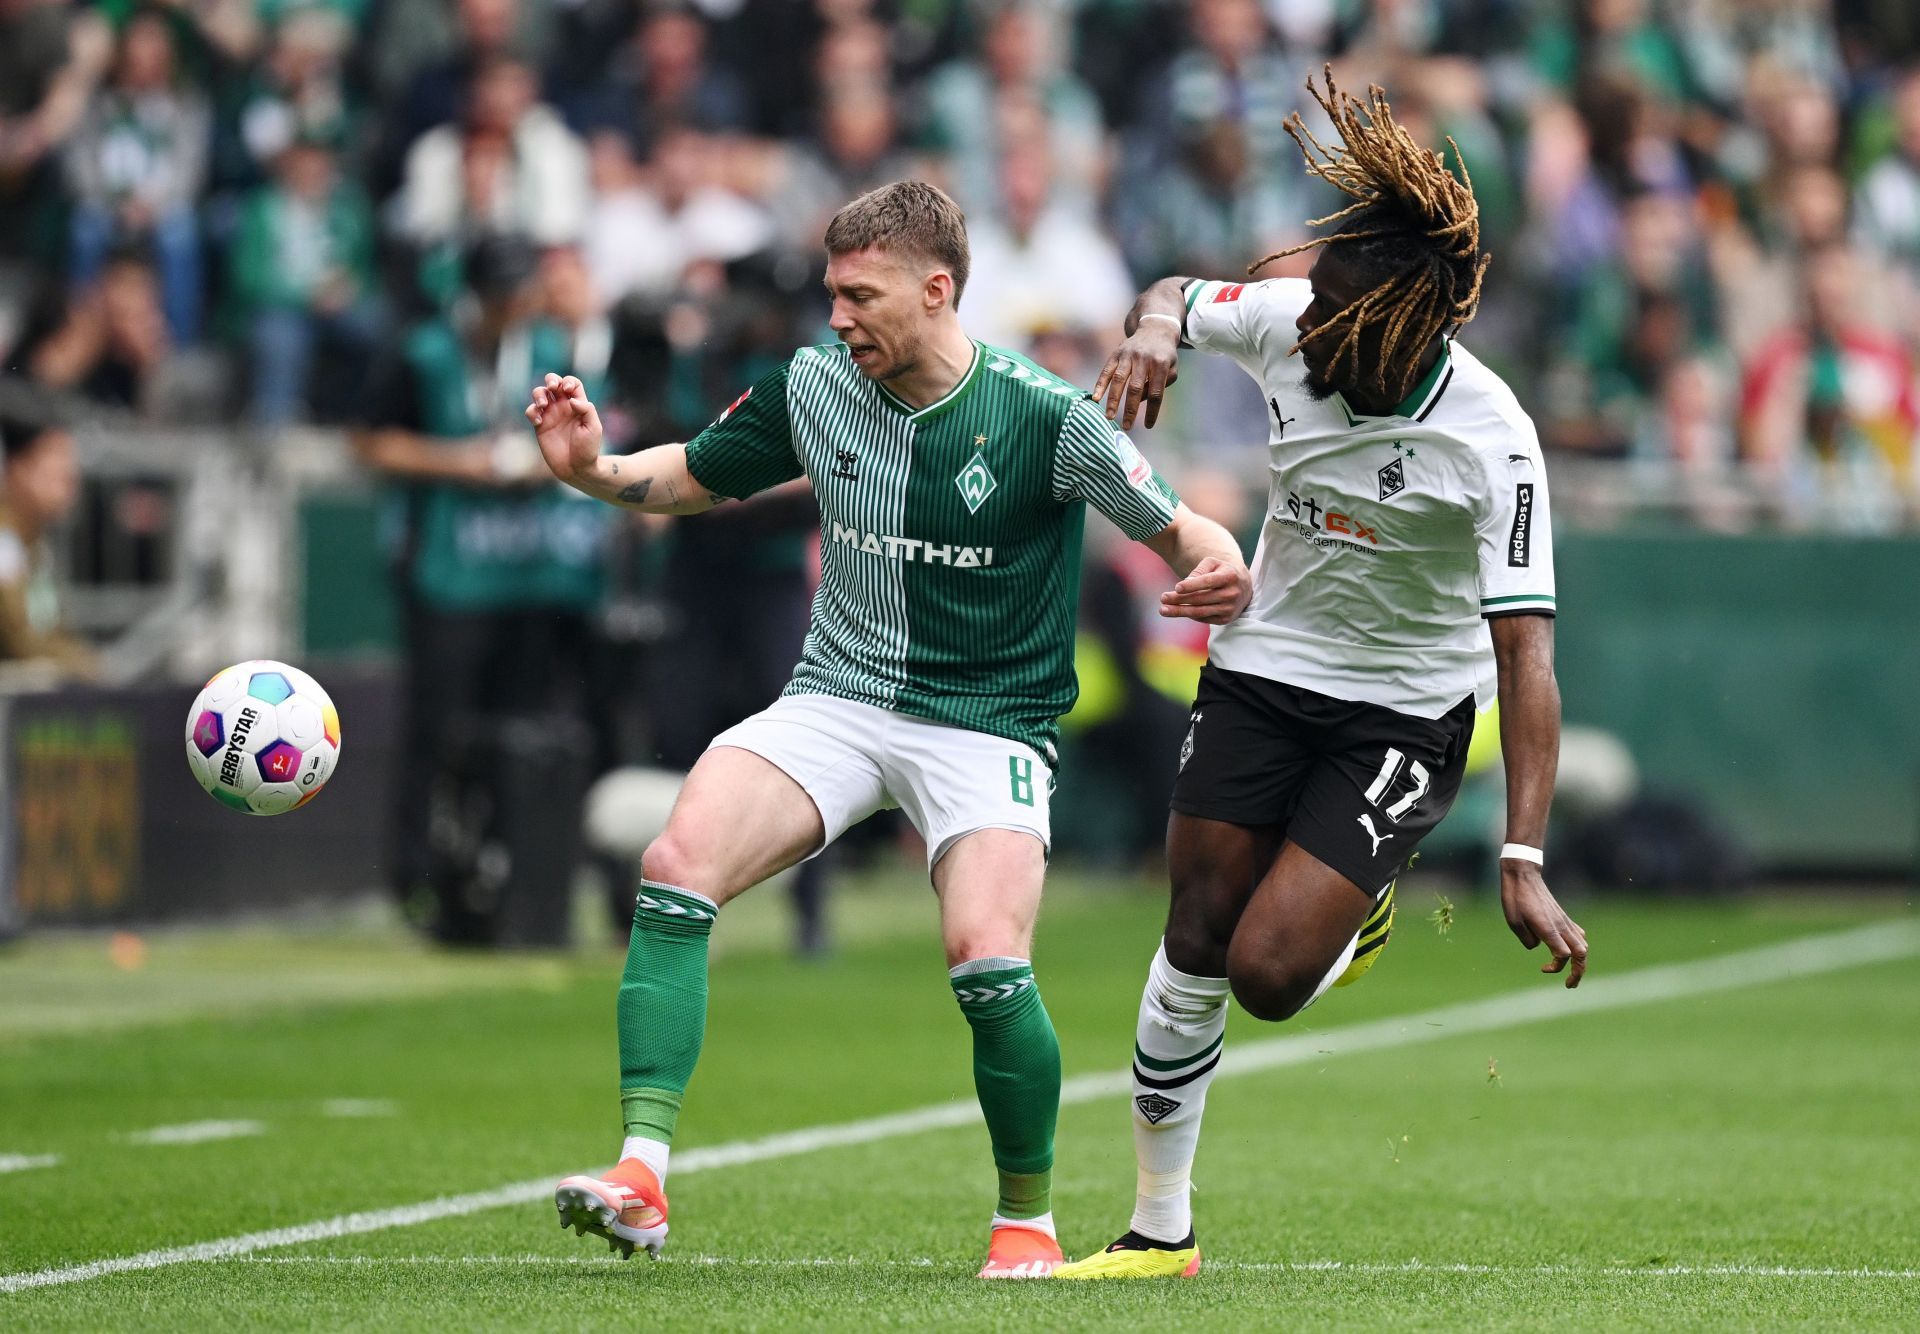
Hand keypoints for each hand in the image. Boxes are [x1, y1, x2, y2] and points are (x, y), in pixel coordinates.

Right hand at [525, 373, 603, 485]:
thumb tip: (571, 399)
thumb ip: (586, 409)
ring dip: (538, 394)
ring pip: (539, 394)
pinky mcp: (540, 426)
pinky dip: (532, 411)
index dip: (568, 382)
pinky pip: (531, 411)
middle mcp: (563, 407)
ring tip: (543, 405)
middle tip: (552, 388)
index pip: (572, 383)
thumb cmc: (588, 449)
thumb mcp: (594, 427)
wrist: (577, 468)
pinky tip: (538, 421)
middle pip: (553, 383)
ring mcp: (550, 415)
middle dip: (551, 379)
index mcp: (578, 405)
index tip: (568, 391)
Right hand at [1092, 323, 1180, 428]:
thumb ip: (1161, 386)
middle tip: (1126, 426)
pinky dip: (1100, 384)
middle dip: (1130, 409)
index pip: (1156, 393)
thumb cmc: (1164, 355)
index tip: (1148, 426)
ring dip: (1113, 400)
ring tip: (1109, 416)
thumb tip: (1140, 401)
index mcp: (1160, 364)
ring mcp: (1128, 355)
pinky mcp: (1117, 353)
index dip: (1152, 411)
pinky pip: (1107, 370)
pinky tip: (1096, 398)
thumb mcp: (1171, 369)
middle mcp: (1143, 359)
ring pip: (1119, 380)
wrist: (1155, 328)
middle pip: (1135, 388)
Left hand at [1158, 555, 1250, 625]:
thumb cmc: (1223, 572)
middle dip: (1179, 599)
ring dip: (1180, 611)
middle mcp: (1232, 593)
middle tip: (1163, 598)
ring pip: (1200, 611)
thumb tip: (1184, 584)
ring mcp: (1230, 608)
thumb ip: (1199, 570)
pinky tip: (1178, 611)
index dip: (1192, 585)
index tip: (1177, 587)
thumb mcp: (1213, 563)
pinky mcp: (1226, 619)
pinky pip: (1203, 618)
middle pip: (1201, 598)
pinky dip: (1190, 614)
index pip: (1208, 581)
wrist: (1243, 587)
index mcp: (1230, 576)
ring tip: (1163, 610)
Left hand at [1499, 861, 1587, 987]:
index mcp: (1548, 929)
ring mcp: (1564, 921)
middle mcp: (1561, 926)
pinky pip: (1578, 934)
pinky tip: (1570, 952)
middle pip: (1581, 953)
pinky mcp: (1563, 917)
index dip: (1556, 967)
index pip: (1563, 955)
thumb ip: (1527, 939)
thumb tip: (1537, 946)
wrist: (1523, 875)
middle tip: (1569, 985)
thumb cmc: (1515, 898)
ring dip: (1581, 961)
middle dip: (1579, 972)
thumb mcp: (1513, 921)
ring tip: (1573, 974)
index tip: (1542, 968)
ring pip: (1583, 945)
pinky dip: (1578, 947)